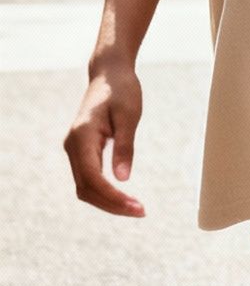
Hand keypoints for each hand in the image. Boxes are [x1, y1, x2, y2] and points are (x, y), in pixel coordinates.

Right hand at [64, 61, 145, 216]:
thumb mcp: (130, 116)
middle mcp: (72, 145)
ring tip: (136, 208)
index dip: (111, 195)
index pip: (91, 177)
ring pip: (85, 186)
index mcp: (82, 136)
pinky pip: (88, 177)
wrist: (109, 73)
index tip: (135, 206)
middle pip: (85, 188)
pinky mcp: (81, 150)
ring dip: (107, 200)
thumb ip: (125, 146)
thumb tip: (123, 178)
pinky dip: (104, 191)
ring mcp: (74, 149)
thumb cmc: (123, 90)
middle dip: (111, 204)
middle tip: (141, 212)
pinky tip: (123, 197)